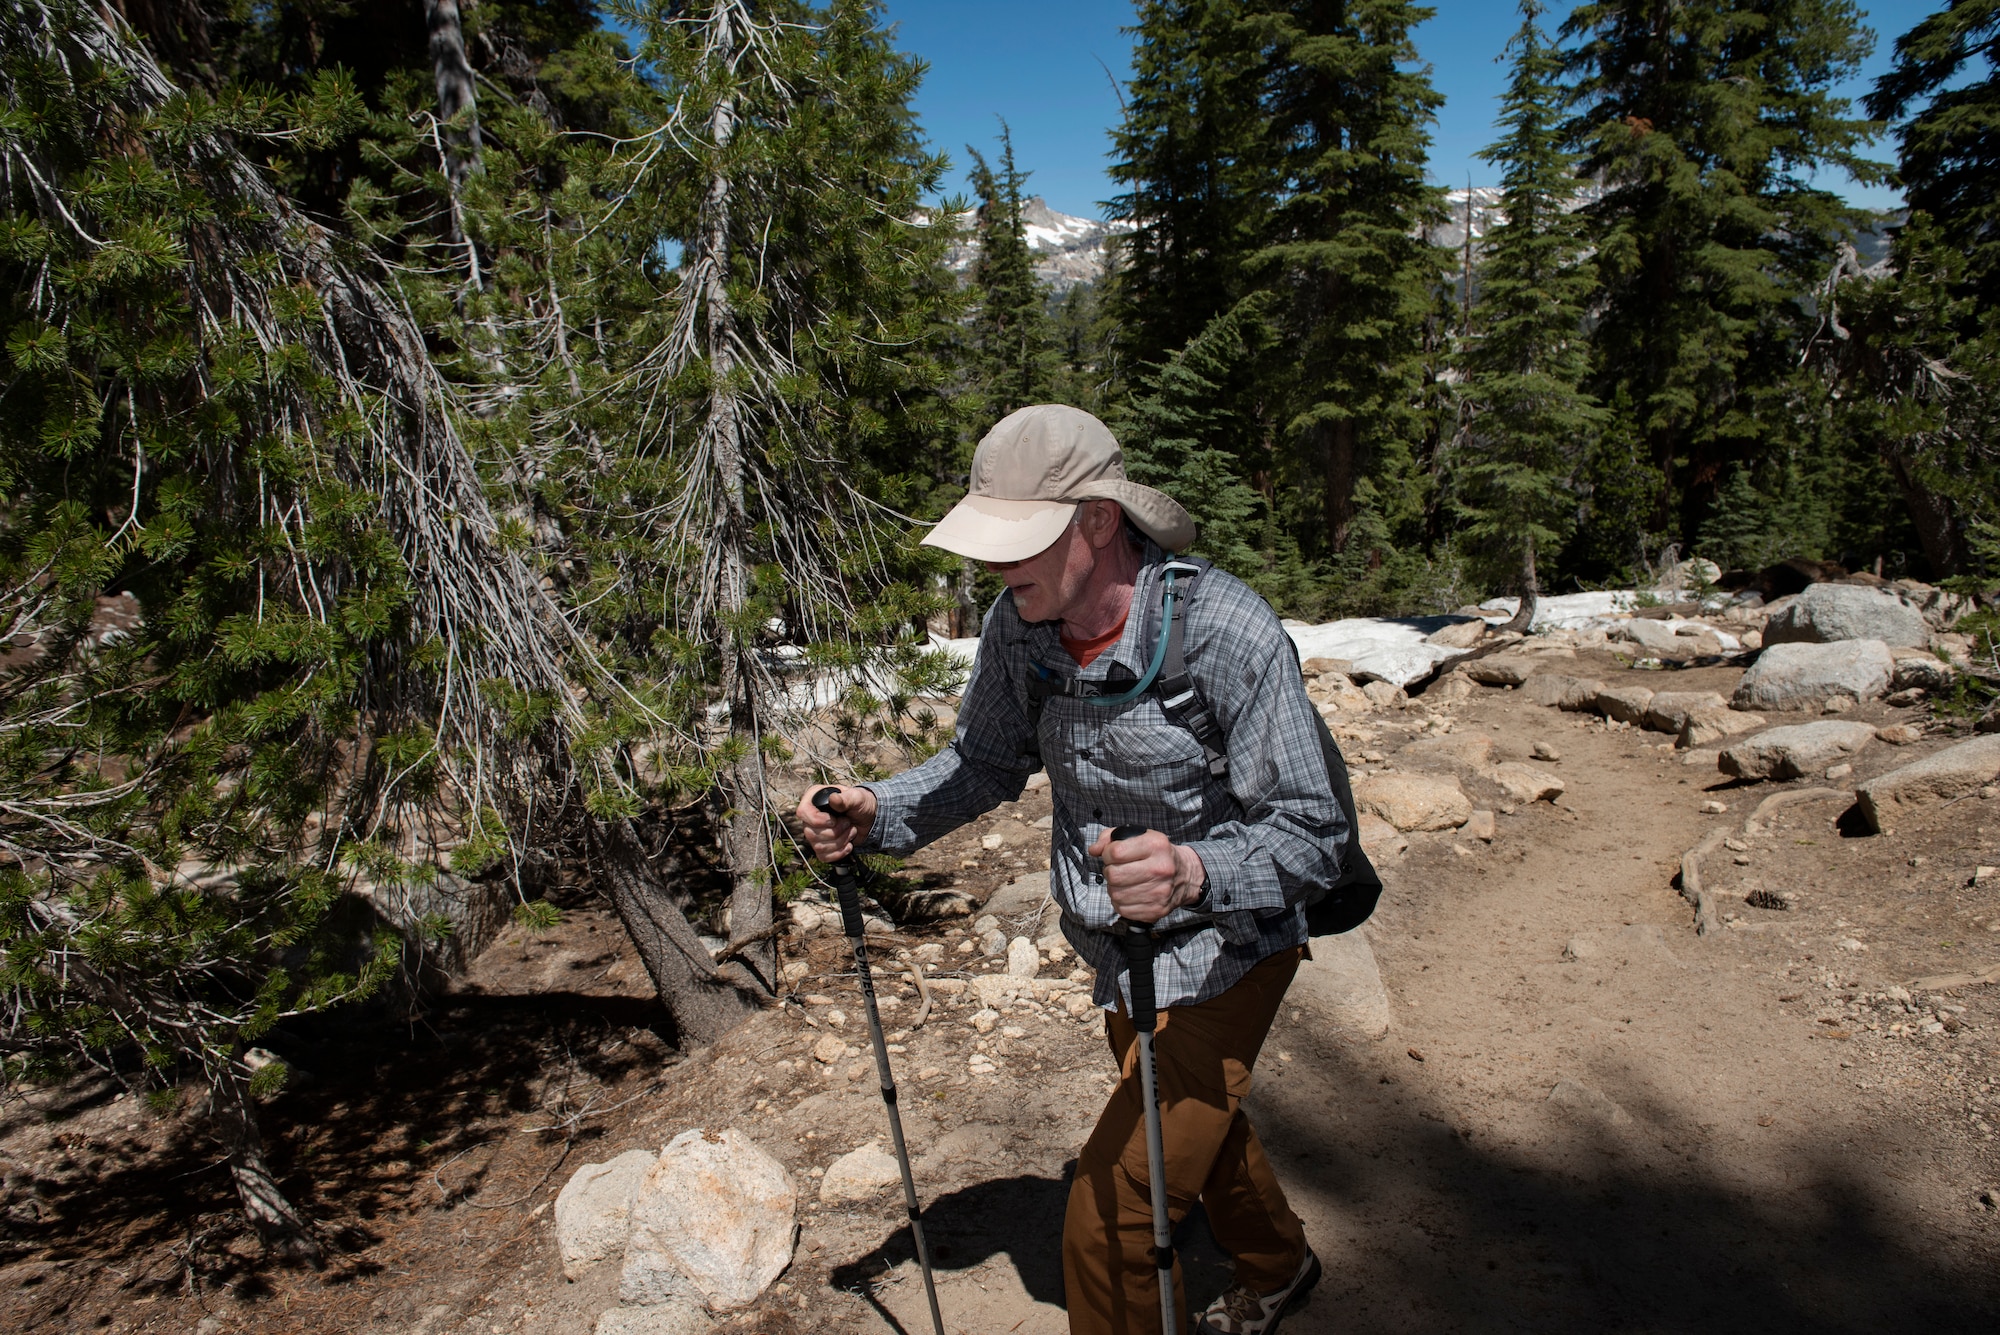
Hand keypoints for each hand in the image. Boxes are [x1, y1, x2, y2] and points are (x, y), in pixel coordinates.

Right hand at [797, 785, 876, 860]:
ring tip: (851, 830)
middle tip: (848, 823)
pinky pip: (824, 856)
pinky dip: (839, 853)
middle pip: (810, 833)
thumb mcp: (856, 797)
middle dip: (835, 832)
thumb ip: (845, 799)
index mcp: (814, 800)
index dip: (817, 820)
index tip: (834, 820)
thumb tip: (833, 799)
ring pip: (818, 847)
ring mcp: (815, 833)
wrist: (869, 818)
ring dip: (840, 841)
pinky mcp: (822, 847)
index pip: (803, 812)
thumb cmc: (860, 803)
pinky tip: (848, 844)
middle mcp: (810, 817)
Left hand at [1086, 827, 1206, 923]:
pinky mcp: (1156, 910)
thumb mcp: (1139, 836)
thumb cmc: (1157, 854)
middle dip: (1110, 872)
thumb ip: (1110, 837)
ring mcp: (1159, 892)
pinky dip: (1120, 902)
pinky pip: (1122, 910)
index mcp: (1156, 846)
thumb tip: (1094, 850)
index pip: (1115, 852)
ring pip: (1115, 894)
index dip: (1107, 854)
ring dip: (1114, 888)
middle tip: (1118, 870)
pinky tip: (1130, 894)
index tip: (1113, 855)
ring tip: (1125, 882)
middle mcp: (1160, 869)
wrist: (1186, 876)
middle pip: (1113, 875)